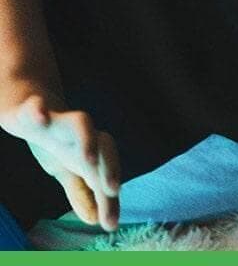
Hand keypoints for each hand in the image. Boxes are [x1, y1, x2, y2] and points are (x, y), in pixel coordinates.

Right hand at [0, 93, 120, 230]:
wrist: (30, 107)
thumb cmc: (56, 141)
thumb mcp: (68, 171)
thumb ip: (82, 193)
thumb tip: (96, 220)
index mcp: (89, 153)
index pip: (106, 176)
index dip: (110, 200)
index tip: (111, 225)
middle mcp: (81, 136)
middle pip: (106, 145)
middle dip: (111, 167)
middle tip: (112, 189)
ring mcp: (60, 121)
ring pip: (82, 123)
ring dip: (87, 141)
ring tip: (89, 160)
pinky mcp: (35, 110)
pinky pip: (37, 107)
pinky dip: (39, 110)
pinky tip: (40, 114)